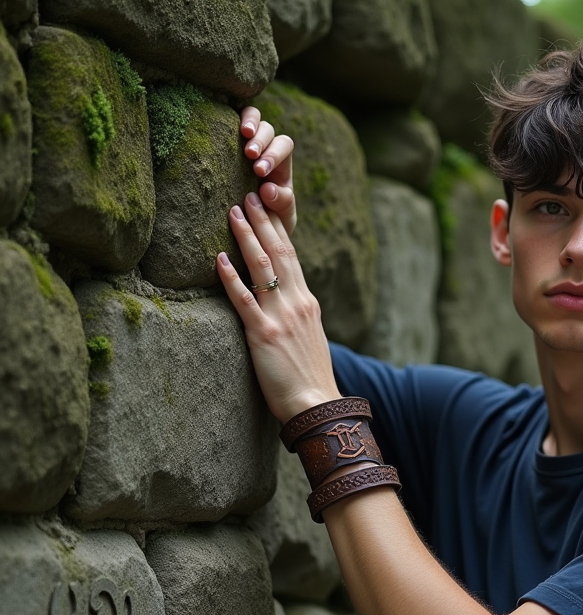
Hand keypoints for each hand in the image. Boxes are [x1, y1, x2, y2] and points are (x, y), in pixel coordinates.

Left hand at [217, 192, 339, 422]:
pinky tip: (218, 258)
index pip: (292, 257)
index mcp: (308, 303)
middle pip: (279, 252)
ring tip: (233, 211)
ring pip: (262, 267)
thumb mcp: (309, 338)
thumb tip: (283, 301)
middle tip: (249, 193)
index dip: (278, 229)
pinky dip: (231, 276)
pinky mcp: (263, 334)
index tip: (268, 205)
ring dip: (246, 236)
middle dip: (263, 221)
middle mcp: (297, 303)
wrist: (316, 404)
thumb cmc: (310, 378)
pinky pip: (244, 300)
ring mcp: (281, 317)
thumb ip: (296, 316)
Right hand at [240, 106, 296, 235]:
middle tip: (250, 154)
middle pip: (268, 129)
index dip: (274, 154)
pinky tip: (220, 126)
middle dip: (261, 140)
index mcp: (281, 163)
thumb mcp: (282, 215)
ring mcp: (246, 140)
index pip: (284, 145)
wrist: (251, 225)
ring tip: (244, 134)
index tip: (259, 171)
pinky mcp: (227, 140)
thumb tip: (268, 188)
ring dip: (249, 122)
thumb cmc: (270, 219)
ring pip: (253, 117)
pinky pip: (229, 120)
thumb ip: (283, 203)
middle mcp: (266, 148)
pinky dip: (228, 118)